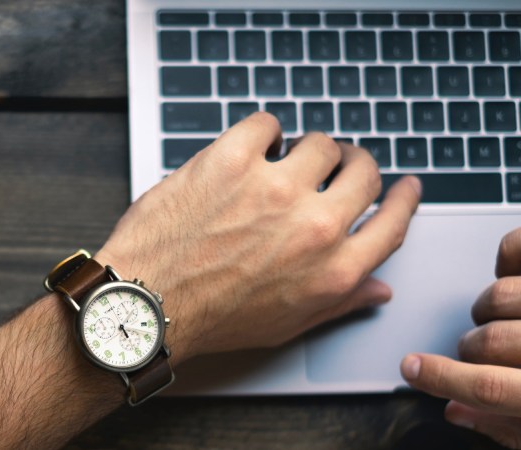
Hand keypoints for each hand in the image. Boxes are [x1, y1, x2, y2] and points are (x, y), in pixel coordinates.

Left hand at [95, 112, 420, 362]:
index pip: (393, 222)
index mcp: (333, 270)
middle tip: (337, 164)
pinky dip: (261, 132)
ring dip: (305, 149)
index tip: (404, 186)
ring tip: (282, 160)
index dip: (403, 198)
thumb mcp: (286, 324)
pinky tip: (249, 148)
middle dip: (354, 164)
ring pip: (319, 142)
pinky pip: (266, 123)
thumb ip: (339, 302)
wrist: (147, 304)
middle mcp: (313, 227)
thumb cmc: (210, 318)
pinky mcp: (232, 160)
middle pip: (363, 172)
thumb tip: (377, 288)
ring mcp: (274, 188)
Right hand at [401, 228, 520, 448]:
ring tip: (501, 315)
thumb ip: (507, 426)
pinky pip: (520, 248)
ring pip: (501, 296)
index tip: (410, 368)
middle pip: (488, 341)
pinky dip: (509, 254)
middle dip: (471, 348)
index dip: (442, 380)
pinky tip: (510, 270)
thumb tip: (456, 411)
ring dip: (490, 306)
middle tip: (474, 350)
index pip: (488, 390)